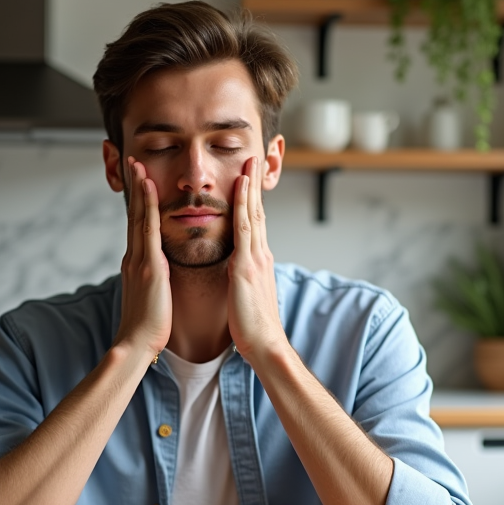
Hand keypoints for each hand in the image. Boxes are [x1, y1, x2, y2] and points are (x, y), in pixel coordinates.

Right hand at [114, 157, 171, 360]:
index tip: (140, 182)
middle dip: (135, 188)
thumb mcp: (151, 297)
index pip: (138, 227)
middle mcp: (134, 257)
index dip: (139, 203)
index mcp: (137, 265)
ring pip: (139, 216)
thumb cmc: (148, 327)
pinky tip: (149, 187)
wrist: (137, 344)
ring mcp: (139, 259)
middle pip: (135, 215)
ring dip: (139, 189)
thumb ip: (154, 281)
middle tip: (133, 162)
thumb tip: (160, 274)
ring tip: (139, 165)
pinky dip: (148, 205)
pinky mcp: (148, 265)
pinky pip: (149, 228)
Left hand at [228, 156, 288, 363]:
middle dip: (256, 185)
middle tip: (255, 158)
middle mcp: (260, 255)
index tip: (249, 179)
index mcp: (258, 262)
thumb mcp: (247, 295)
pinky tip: (241, 186)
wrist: (264, 346)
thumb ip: (244, 279)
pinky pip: (245, 228)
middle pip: (259, 211)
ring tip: (250, 161)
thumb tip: (238, 272)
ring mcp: (256, 258)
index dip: (253, 200)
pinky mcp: (247, 266)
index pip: (256, 224)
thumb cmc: (253, 327)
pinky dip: (244, 204)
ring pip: (254, 213)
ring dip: (251, 185)